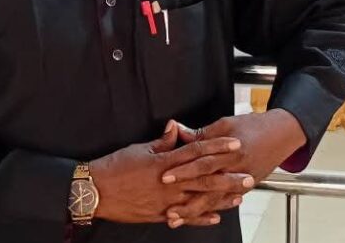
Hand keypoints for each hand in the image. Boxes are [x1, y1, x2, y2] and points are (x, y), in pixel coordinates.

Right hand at [88, 120, 242, 223]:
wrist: (96, 191)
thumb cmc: (115, 167)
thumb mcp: (138, 149)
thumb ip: (161, 142)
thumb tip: (175, 127)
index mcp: (164, 163)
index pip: (196, 152)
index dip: (217, 147)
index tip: (234, 143)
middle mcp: (169, 183)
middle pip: (204, 178)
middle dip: (228, 176)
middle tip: (248, 175)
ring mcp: (166, 201)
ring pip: (199, 200)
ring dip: (220, 198)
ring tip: (238, 196)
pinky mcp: (160, 215)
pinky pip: (185, 217)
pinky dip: (201, 217)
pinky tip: (215, 217)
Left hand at [162, 110, 306, 226]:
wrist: (281, 134)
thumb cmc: (253, 126)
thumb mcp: (225, 124)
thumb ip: (200, 133)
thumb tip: (176, 130)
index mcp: (230, 149)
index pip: (202, 161)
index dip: (182, 168)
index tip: (164, 175)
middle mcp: (236, 167)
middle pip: (207, 184)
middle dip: (185, 195)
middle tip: (166, 203)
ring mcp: (242, 180)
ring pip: (215, 199)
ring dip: (194, 210)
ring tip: (177, 218)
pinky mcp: (245, 187)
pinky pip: (225, 202)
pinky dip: (211, 211)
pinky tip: (198, 218)